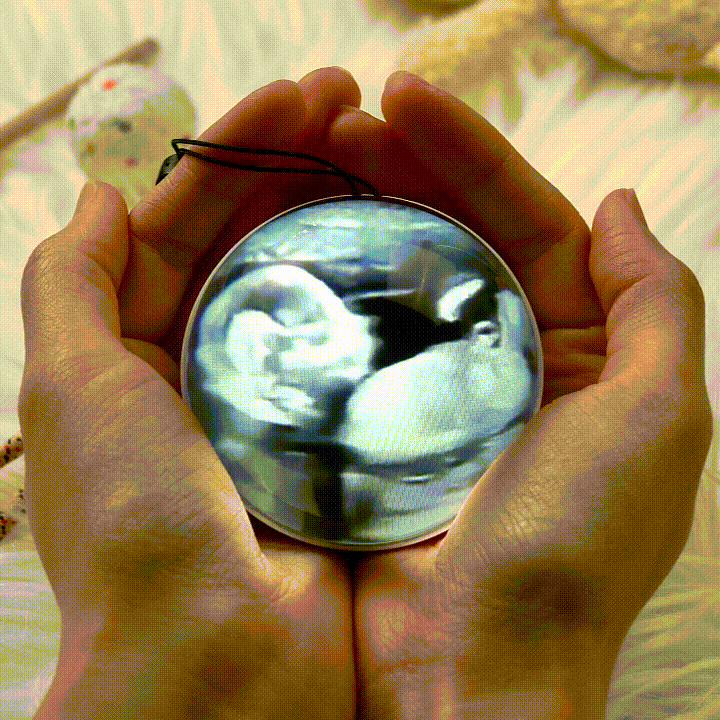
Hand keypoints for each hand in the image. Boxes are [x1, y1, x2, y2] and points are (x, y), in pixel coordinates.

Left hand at [19, 68, 366, 719]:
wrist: (221, 663)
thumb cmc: (138, 532)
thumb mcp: (72, 391)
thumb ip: (71, 286)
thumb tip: (92, 198)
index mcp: (146, 348)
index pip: (186, 222)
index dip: (236, 152)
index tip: (298, 99)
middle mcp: (218, 365)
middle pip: (258, 239)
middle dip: (298, 162)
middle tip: (353, 102)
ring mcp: (289, 396)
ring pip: (317, 281)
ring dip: (343, 212)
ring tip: (391, 149)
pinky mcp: (345, 431)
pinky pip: (364, 342)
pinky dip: (381, 289)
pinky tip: (413, 242)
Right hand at [316, 73, 711, 718]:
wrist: (468, 670)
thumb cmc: (569, 553)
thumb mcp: (661, 419)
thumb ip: (655, 305)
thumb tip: (620, 207)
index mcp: (573, 347)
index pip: (524, 219)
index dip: (470, 152)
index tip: (405, 97)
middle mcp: (499, 358)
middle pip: (451, 235)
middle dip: (403, 165)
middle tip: (342, 115)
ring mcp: (424, 387)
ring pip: (391, 276)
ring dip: (355, 211)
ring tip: (307, 155)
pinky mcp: (366, 420)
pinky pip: (345, 335)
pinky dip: (322, 286)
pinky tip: (290, 240)